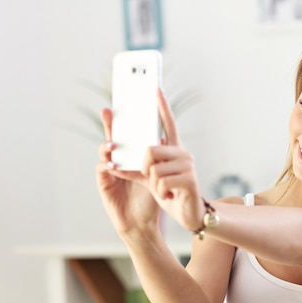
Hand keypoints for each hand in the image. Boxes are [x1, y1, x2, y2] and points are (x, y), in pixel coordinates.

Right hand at [96, 108, 161, 236]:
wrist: (143, 224)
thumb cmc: (150, 200)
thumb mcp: (157, 175)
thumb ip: (158, 157)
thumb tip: (165, 134)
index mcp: (133, 158)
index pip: (129, 136)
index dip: (124, 121)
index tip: (122, 105)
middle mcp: (120, 162)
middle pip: (113, 139)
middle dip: (110, 125)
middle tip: (109, 110)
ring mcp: (110, 172)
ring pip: (105, 152)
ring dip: (107, 146)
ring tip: (113, 144)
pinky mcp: (104, 184)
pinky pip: (102, 170)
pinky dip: (106, 165)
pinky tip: (111, 164)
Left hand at [141, 89, 204, 232]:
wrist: (188, 214)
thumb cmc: (170, 194)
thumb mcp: (149, 178)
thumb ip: (134, 166)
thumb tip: (112, 158)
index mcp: (174, 150)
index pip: (168, 124)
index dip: (162, 106)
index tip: (155, 88)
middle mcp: (183, 154)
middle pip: (150, 150)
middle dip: (146, 169)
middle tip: (156, 180)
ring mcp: (188, 166)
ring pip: (153, 169)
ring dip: (154, 184)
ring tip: (166, 190)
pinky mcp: (189, 180)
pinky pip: (160, 182)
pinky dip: (161, 192)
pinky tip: (170, 195)